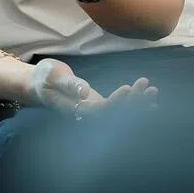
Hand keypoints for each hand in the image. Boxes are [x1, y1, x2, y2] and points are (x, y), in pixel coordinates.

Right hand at [26, 58, 157, 115]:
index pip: (100, 111)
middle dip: (134, 104)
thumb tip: (84, 92)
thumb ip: (68, 84)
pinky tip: (148, 96)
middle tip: (149, 89)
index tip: (127, 88)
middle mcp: (87, 116)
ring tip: (153, 91)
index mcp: (75, 110)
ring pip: (120, 113)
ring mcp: (94, 112)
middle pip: (115, 115)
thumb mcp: (52, 76)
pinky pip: (120, 108)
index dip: (116, 103)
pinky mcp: (99, 107)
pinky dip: (134, 102)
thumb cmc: (44, 78)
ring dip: (138, 104)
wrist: (40, 85)